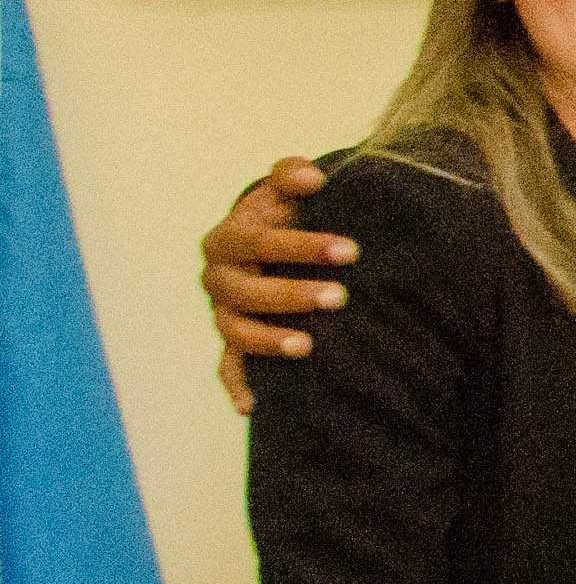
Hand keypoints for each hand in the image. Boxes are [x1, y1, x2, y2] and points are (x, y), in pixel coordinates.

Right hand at [204, 156, 352, 415]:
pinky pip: (228, 368)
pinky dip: (237, 386)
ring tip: (309, 347)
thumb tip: (311, 176)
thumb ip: (291, 177)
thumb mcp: (284, 192)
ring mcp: (223, 313)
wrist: (267, 244)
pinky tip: (252, 407)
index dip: (301, 244)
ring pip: (234, 332)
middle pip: (245, 291)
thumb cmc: (283, 216)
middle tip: (340, 296)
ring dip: (267, 341)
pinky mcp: (232, 343)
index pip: (258, 241)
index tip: (350, 249)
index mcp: (227, 239)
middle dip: (291, 294)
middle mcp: (218, 278)